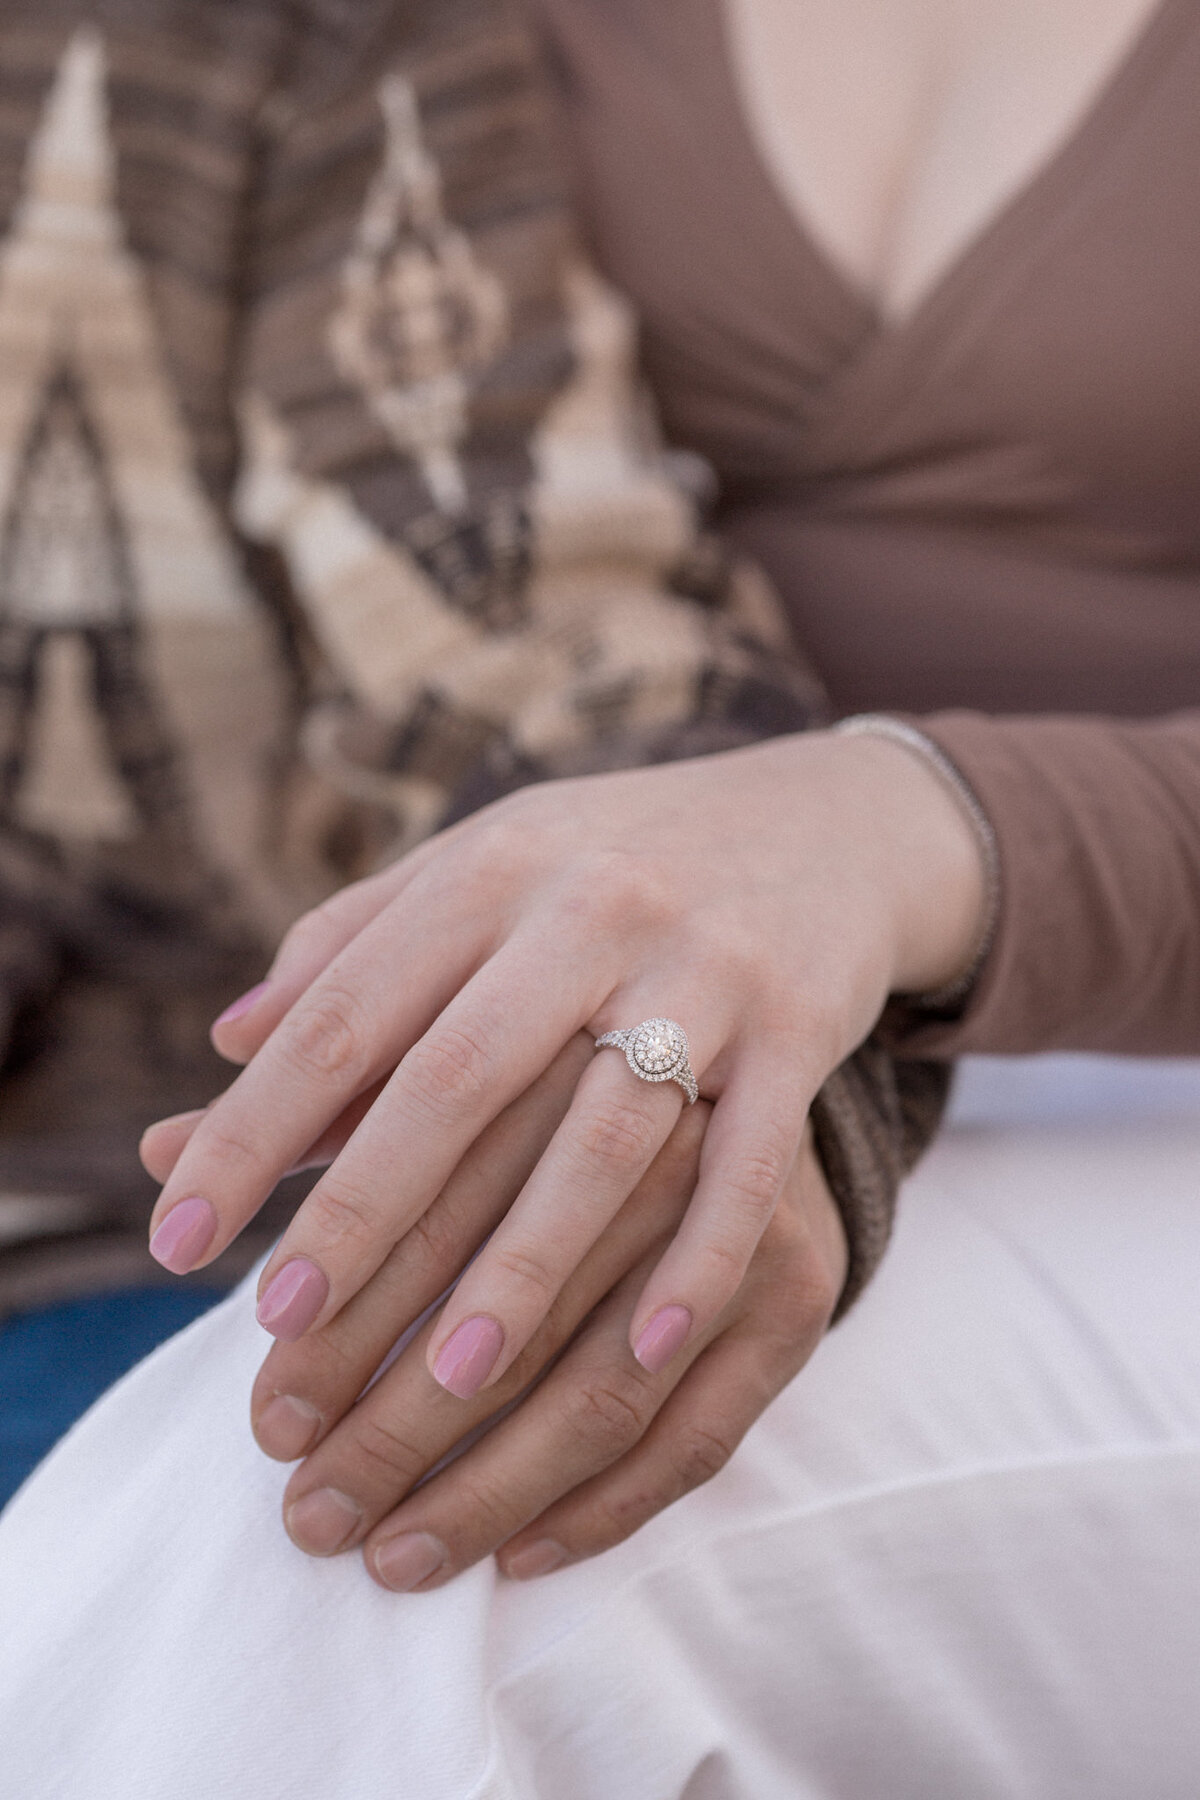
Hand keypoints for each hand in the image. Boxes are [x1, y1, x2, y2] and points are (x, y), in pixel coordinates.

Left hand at [145, 730, 981, 1394]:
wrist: (822, 819)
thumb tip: (228, 1039)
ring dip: (523, 1264)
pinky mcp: (801, 1024)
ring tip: (442, 1385)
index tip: (173, 1234)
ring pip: (603, 1135)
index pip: (345, 1010)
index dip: (251, 1126)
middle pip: (458, 1075)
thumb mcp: (483, 864)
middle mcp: (589, 911)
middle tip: (277, 1327)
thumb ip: (357, 940)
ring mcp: (702, 970)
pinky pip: (752, 1158)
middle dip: (359, 1206)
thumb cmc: (616, 859)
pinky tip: (643, 1352)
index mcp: (488, 872)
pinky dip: (699, 1258)